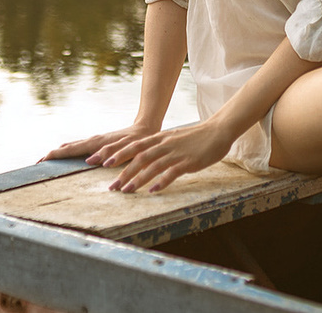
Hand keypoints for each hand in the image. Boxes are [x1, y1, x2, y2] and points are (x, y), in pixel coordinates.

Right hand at [40, 123, 160, 164]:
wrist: (144, 130)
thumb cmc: (136, 142)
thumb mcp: (124, 149)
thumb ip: (108, 154)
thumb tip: (90, 161)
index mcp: (95, 143)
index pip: (69, 150)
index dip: (54, 155)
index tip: (40, 162)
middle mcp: (92, 141)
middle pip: (66, 147)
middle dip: (51, 155)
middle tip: (37, 165)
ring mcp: (94, 142)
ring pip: (72, 146)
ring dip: (59, 154)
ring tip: (47, 162)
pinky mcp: (98, 144)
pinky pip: (79, 148)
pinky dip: (69, 152)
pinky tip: (67, 158)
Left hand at [105, 121, 234, 193]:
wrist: (217, 131)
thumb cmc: (196, 137)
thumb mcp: (174, 139)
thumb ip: (160, 146)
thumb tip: (145, 157)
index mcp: (160, 138)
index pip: (135, 146)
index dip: (119, 154)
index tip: (104, 163)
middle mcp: (165, 144)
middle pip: (139, 157)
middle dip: (123, 172)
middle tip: (112, 186)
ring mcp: (176, 153)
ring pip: (152, 166)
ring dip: (138, 179)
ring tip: (126, 191)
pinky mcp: (188, 162)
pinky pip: (172, 172)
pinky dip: (161, 182)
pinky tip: (153, 191)